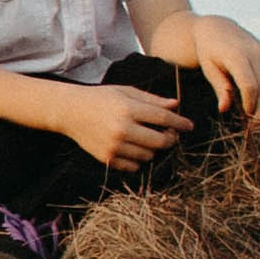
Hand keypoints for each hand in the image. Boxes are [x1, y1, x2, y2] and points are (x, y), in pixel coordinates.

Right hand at [61, 79, 193, 169]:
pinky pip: (134, 166)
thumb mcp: (125, 91)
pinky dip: (139, 160)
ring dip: (154, 149)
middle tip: (171, 134)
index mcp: (128, 109)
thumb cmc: (100, 98)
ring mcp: (114, 146)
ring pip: (149, 156)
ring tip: (148, 139)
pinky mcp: (107, 158)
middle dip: (171, 139)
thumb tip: (176, 105)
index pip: (163, 117)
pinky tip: (135, 148)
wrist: (70, 112)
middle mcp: (122, 129)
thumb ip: (151, 99)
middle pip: (160, 141)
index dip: (180, 122)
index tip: (189, 126)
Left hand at [188, 17, 259, 127]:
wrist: (218, 28)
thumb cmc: (209, 51)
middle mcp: (256, 53)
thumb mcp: (209, 69)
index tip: (246, 119)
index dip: (251, 104)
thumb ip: (219, 87)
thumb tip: (224, 108)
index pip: (250, 85)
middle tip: (256, 127)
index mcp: (237, 55)